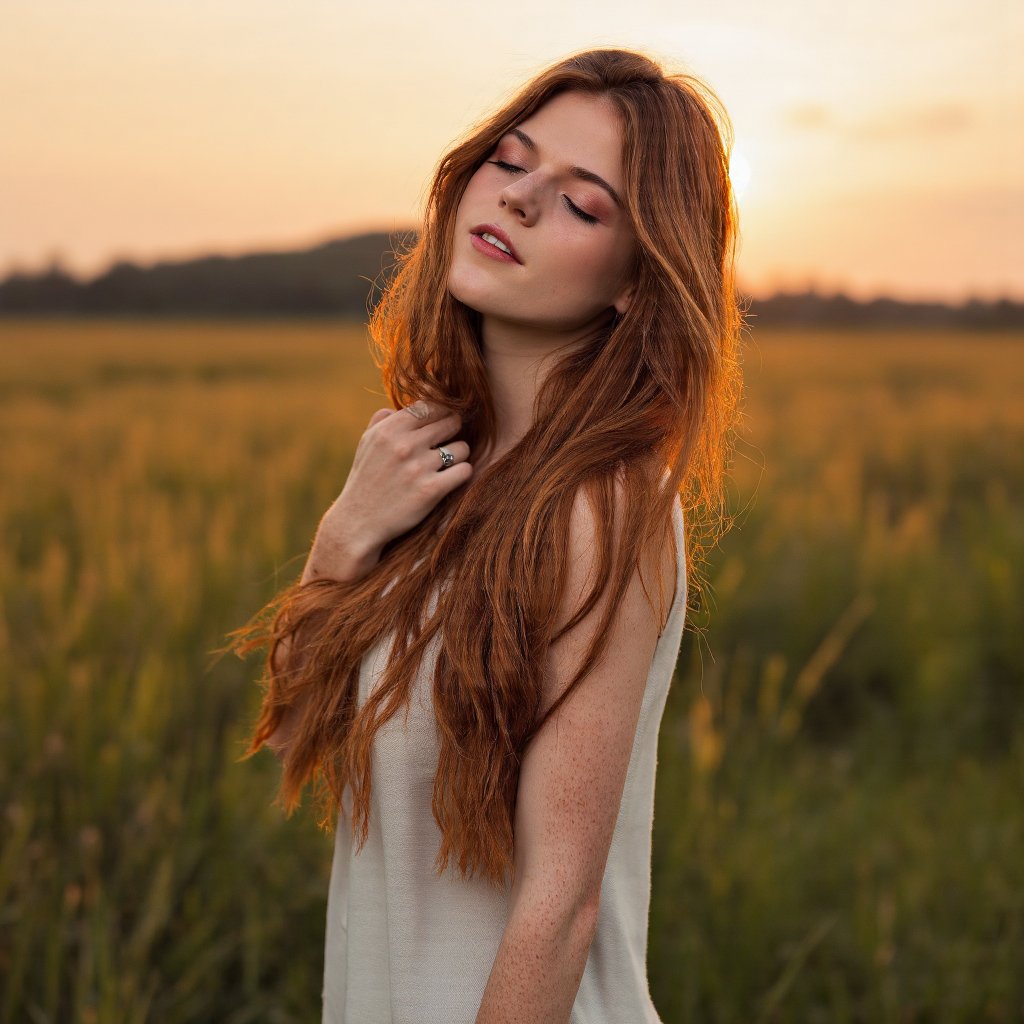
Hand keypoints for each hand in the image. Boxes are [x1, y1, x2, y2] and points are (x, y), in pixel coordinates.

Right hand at [314, 399, 471, 563]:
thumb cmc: (365, 481)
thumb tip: (394, 407)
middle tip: (447, 443)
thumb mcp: (366, 445)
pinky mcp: (431, 490)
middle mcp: (404, 445)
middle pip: (452, 422)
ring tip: (447, 464)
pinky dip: (461, 474)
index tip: (442, 423)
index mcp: (389, 430)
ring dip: (459, 456)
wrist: (358, 522)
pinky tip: (450, 479)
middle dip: (453, 431)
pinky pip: (464, 471)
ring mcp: (418, 467)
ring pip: (462, 448)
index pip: (431, 405)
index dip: (442, 412)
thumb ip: (381, 422)